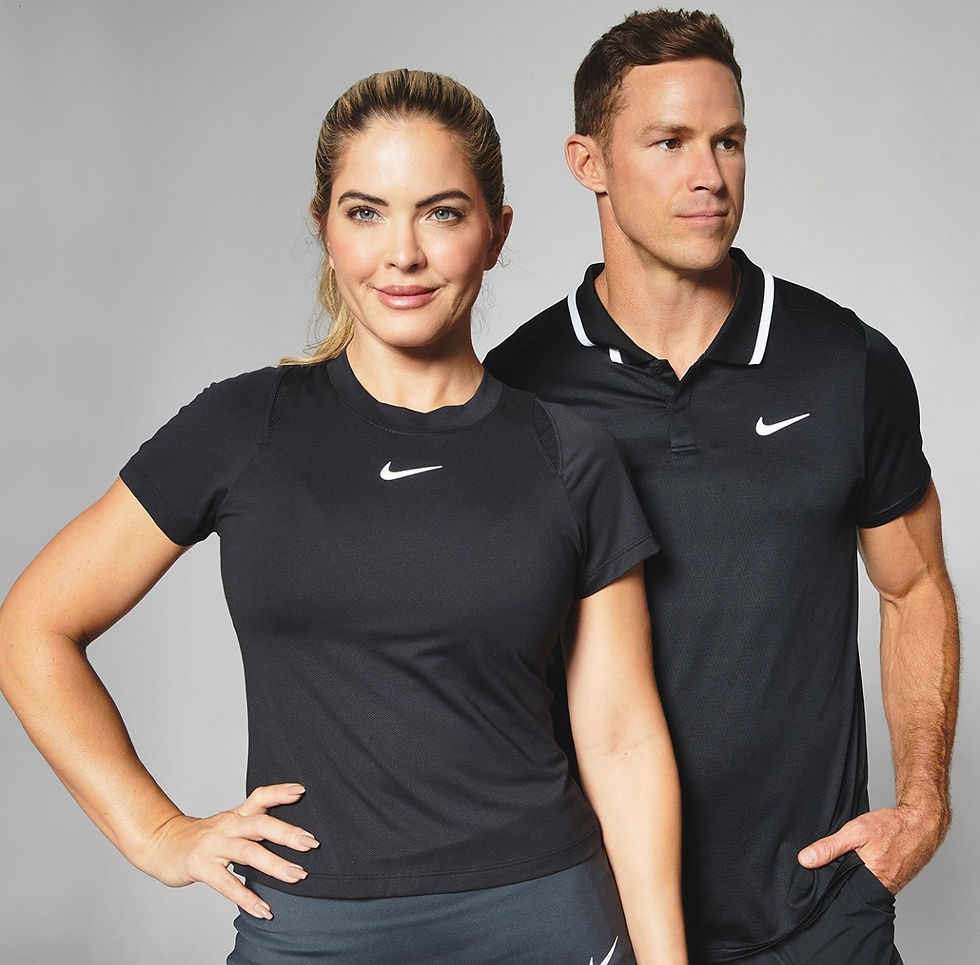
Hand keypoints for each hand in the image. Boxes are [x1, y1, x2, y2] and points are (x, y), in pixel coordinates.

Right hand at [141, 783, 319, 918]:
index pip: (259, 797)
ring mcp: (213, 846)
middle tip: (311, 843)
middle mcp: (227, 826)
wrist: (162, 844)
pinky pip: (227, 884)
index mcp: (237, 814)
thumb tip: (293, 831)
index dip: (279, 792)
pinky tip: (264, 910)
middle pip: (259, 824)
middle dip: (286, 833)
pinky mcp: (200, 867)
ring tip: (297, 875)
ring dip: (275, 865)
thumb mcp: (230, 823)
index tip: (302, 791)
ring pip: (247, 852)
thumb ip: (256, 823)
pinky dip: (248, 898)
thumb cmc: (204, 837)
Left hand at [797, 803, 948, 893]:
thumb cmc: (891, 827)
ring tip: (840, 863)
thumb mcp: (855, 832)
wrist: (921, 824)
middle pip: (850, 889)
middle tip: (823, 868)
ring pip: (860, 885)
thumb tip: (805, 860)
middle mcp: (882, 889)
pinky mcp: (893, 881)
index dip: (826, 886)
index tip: (812, 880)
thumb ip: (829, 847)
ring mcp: (889, 886)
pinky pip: (871, 881)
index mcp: (871, 881)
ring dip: (849, 875)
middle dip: (837, 880)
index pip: (841, 893)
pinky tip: (856, 862)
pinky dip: (861, 872)